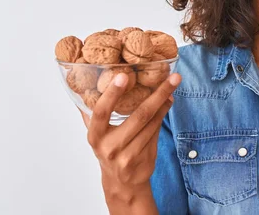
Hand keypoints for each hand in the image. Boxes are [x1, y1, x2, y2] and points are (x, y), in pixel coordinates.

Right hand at [77, 72, 181, 199]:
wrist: (121, 183)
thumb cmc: (109, 150)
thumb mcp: (97, 134)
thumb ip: (93, 113)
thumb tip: (86, 85)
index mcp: (95, 137)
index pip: (101, 112)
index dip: (112, 94)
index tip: (124, 75)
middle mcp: (111, 147)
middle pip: (140, 115)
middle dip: (158, 94)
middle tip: (173, 78)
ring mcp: (129, 155)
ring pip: (152, 123)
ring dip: (164, 103)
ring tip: (172, 87)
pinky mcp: (145, 159)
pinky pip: (156, 132)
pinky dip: (163, 115)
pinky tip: (167, 103)